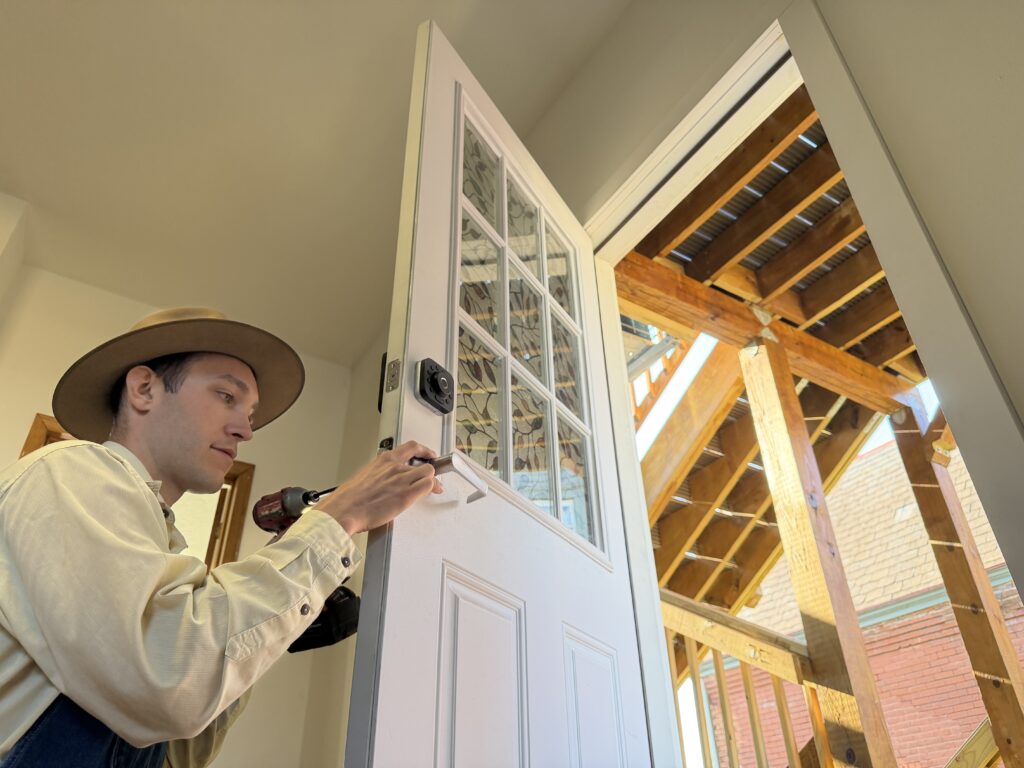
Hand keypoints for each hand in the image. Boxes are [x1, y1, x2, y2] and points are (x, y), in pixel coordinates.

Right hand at [313, 441, 442, 535]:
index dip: (423, 450)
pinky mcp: (406, 495)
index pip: (410, 447)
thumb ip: (379, 475)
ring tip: (433, 488)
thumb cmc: (349, 499)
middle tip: (431, 478)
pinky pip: (428, 486)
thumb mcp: (365, 477)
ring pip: (429, 474)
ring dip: (432, 481)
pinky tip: (432, 493)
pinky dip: (433, 489)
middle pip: (424, 463)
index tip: (428, 453)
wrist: (344, 511)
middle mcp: (394, 468)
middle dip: (430, 471)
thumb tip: (385, 481)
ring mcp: (401, 480)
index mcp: (383, 461)